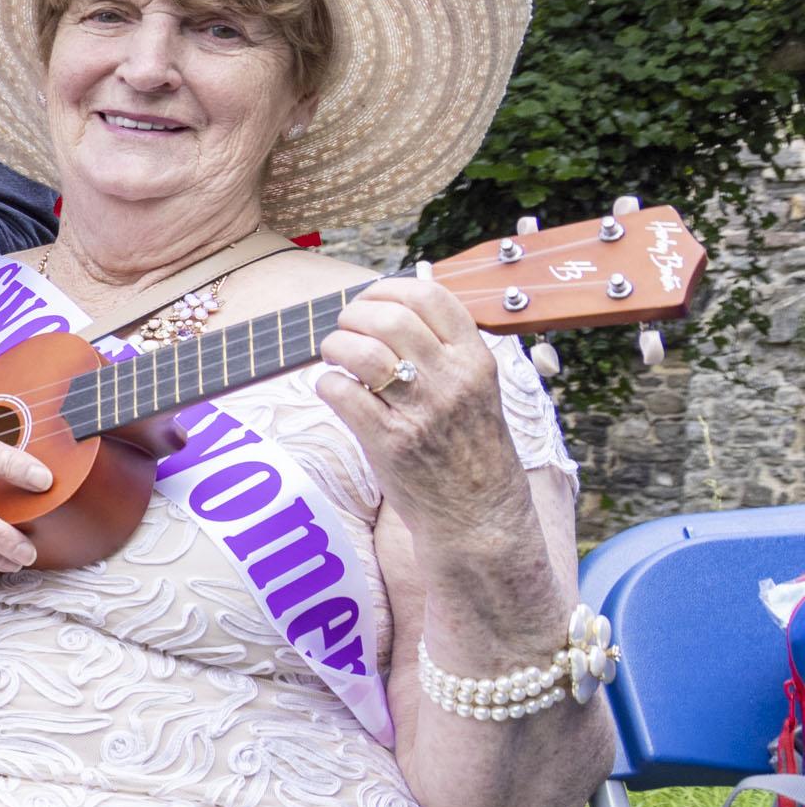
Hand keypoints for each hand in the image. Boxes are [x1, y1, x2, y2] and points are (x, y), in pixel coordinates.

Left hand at [319, 277, 521, 537]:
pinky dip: (327, 384)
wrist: (480, 517)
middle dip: (354, 315)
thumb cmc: (470, 448)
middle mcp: (452, 380)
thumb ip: (445, 351)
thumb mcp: (477, 390)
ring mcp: (421, 411)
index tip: (371, 300)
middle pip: (390, 317)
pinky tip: (335, 391)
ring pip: (362, 352)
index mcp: (476, 360)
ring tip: (336, 358)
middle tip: (345, 330)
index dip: (389, 288)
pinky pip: (341, 393)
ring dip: (335, 347)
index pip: (431, 296)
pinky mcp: (389, 442)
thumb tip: (392, 308)